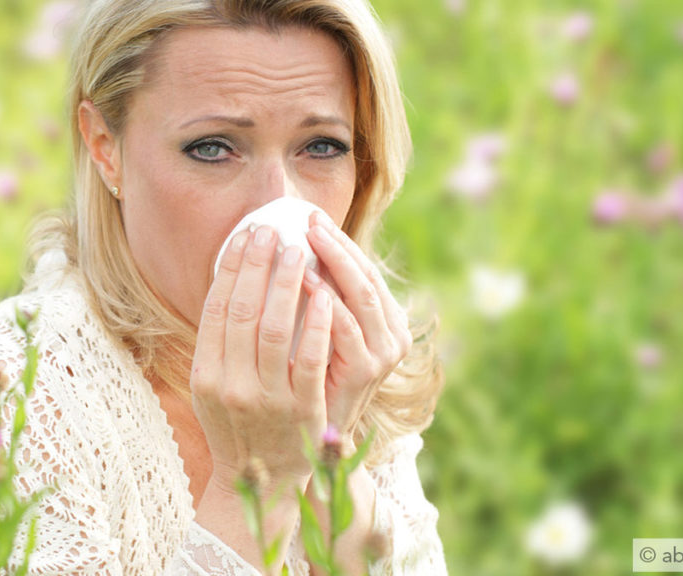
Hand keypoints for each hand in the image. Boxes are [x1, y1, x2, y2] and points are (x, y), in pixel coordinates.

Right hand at [190, 225, 333, 491]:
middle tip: (273, 231)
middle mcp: (231, 387)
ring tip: (299, 251)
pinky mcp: (303, 411)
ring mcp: (268, 400)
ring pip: (275, 332)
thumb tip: (233, 277)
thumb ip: (220, 341)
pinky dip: (317, 324)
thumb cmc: (241, 421)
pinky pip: (310, 360)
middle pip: (243, 313)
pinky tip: (325, 293)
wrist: (263, 478)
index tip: (246, 235)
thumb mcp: (216, 385)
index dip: (231, 269)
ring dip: (287, 286)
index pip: (215, 310)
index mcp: (206, 375)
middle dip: (258, 267)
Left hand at [303, 211, 412, 440]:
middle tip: (310, 220)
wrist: (310, 441)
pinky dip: (325, 301)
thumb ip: (319, 302)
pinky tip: (301, 281)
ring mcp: (382, 354)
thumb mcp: (320, 338)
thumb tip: (290, 250)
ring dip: (332, 265)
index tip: (311, 217)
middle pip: (367, 276)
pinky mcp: (364, 372)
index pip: (365, 269)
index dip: (340, 242)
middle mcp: (392, 335)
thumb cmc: (308, 385)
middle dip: (337, 245)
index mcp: (385, 321)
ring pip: (362, 296)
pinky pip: (345, 328)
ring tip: (303, 242)